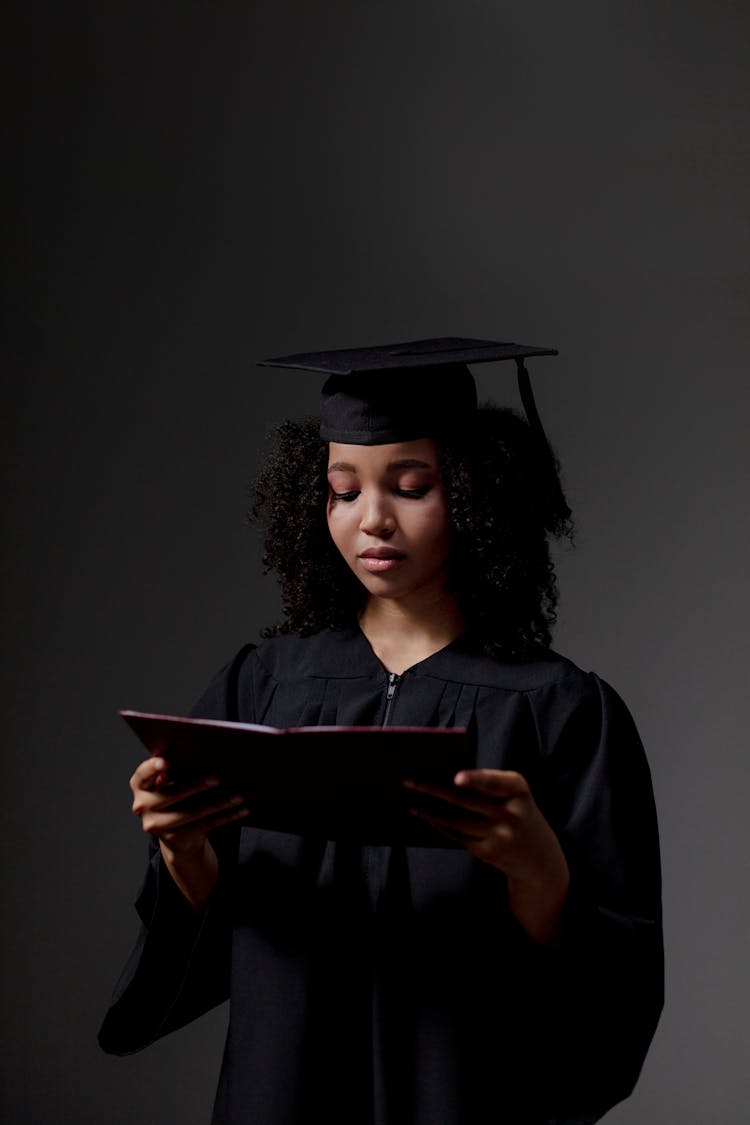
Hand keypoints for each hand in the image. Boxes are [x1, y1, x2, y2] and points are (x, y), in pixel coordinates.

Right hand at [130, 756, 247, 854]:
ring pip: (192, 812)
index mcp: (140, 785)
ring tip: (239, 796)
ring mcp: (156, 825)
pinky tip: (241, 810)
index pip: (143, 774)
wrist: (176, 833)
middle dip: (197, 785)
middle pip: (172, 794)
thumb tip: (206, 754)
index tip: (166, 761)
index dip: (153, 768)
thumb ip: (178, 768)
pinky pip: (205, 825)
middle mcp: (142, 806)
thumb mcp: (173, 780)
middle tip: (218, 778)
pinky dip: (226, 817)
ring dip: (219, 803)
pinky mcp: (175, 839)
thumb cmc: (178, 793)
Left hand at [404, 769, 569, 944]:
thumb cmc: (518, 813)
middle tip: (408, 780)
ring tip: (409, 801)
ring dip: (430, 810)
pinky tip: (425, 816)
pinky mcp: (489, 852)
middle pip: (466, 801)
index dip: (476, 780)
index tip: (456, 777)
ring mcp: (500, 836)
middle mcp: (511, 814)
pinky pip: (458, 836)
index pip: (496, 783)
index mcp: (519, 791)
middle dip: (433, 789)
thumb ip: (489, 784)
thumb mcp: (515, 795)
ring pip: (457, 820)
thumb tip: (443, 776)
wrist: (539, 857)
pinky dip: (440, 825)